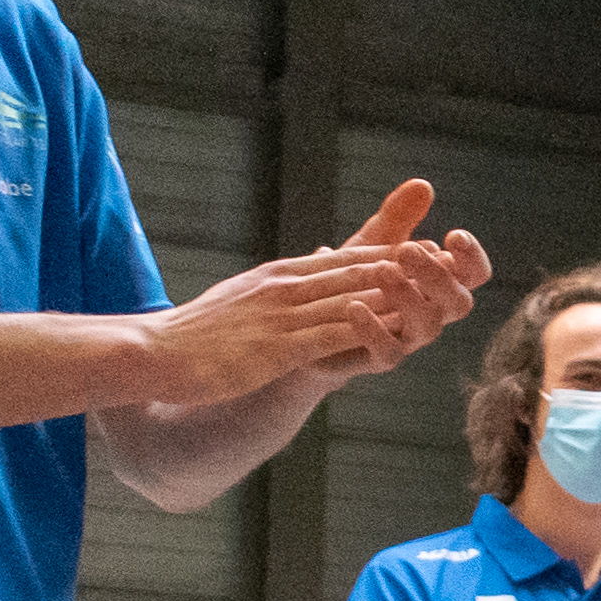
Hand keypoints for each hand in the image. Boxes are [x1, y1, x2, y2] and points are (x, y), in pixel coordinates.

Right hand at [131, 247, 437, 406]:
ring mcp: (282, 316)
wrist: (149, 352)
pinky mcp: (277, 348)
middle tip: (451, 259)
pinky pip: (331, 334)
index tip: (425, 249)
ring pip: (353, 298)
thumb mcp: (239, 302)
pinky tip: (400, 329)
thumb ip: (270, 292)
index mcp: (277, 277)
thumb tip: (291, 280)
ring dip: (399, 291)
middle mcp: (284, 288)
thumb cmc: (192, 335)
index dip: (388, 255)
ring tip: (439, 287)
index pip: (342, 260)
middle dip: (408, 266)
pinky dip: (369, 327)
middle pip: (357, 271)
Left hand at [323, 179, 491, 370]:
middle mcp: (431, 314)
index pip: (473, 275)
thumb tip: (423, 184)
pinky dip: (373, 329)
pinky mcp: (377, 360)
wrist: (311, 328)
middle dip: (439, 275)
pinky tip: (353, 305)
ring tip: (383, 270)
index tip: (454, 235)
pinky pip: (388, 352)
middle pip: (459, 303)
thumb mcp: (373, 245)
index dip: (472, 258)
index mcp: (437, 286)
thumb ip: (398, 218)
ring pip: (428, 327)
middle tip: (410, 249)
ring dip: (408, 297)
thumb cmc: (352, 283)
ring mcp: (407, 340)